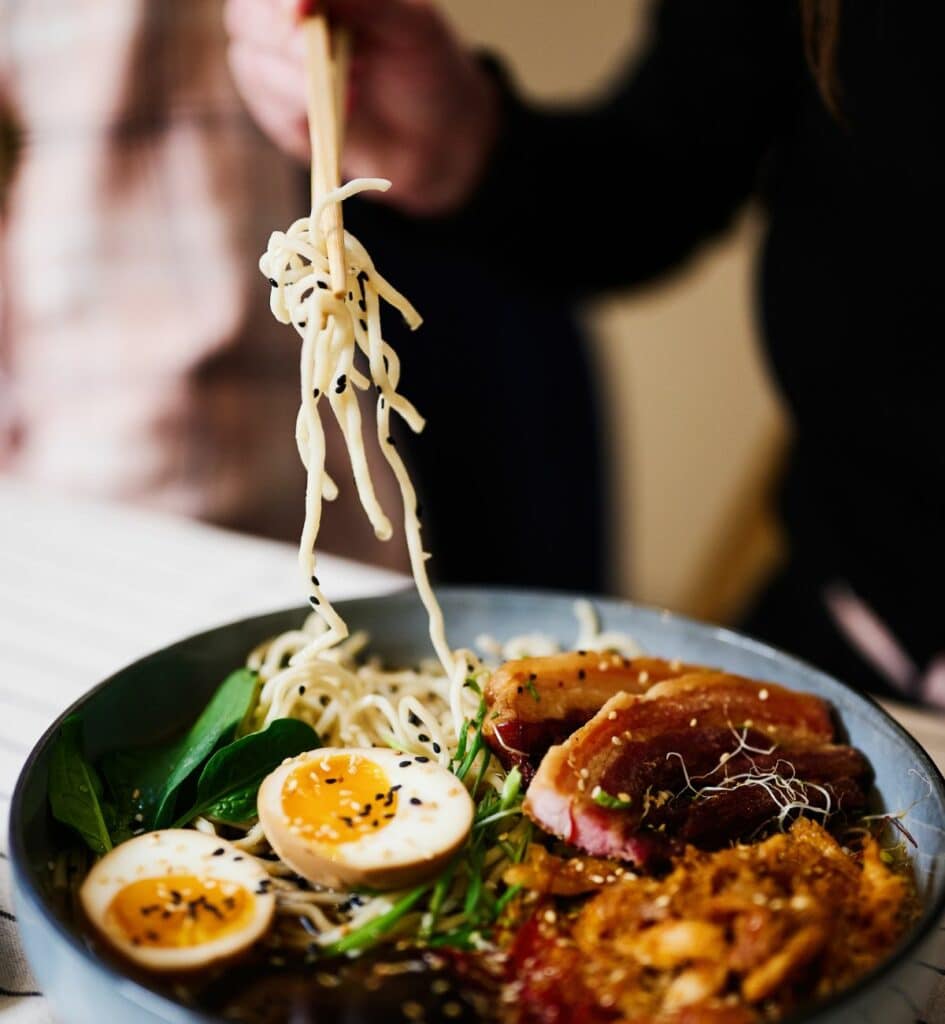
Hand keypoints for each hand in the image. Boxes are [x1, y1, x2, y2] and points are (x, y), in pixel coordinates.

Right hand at [224, 0, 499, 215]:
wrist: (433, 138)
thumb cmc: (425, 68)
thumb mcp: (409, 24)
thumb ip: (361, 0)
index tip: (300, 12)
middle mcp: (287, 18)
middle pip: (247, 16)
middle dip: (282, 39)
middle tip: (319, 59)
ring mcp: (277, 63)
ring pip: (250, 60)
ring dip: (294, 80)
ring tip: (354, 91)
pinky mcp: (279, 110)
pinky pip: (266, 105)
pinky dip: (298, 110)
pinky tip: (343, 110)